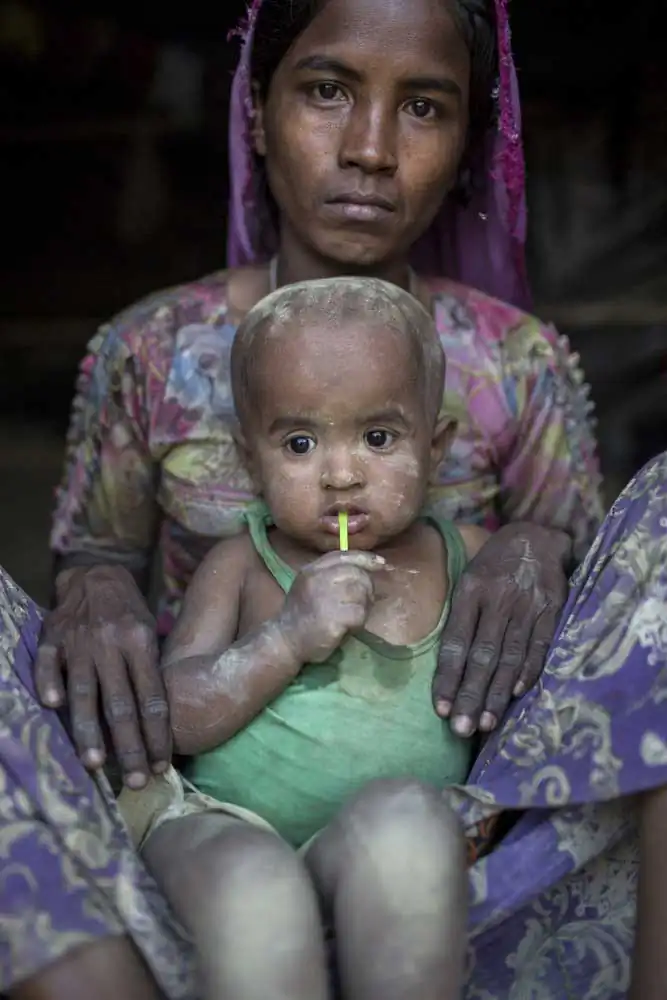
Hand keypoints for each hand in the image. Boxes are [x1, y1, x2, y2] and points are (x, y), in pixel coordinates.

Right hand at [35, 564, 169, 788]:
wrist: (96, 573)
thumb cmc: (128, 614)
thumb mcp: (149, 633)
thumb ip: (149, 671)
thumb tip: (157, 723)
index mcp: (141, 643)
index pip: (153, 698)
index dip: (158, 734)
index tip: (162, 766)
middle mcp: (111, 644)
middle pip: (121, 704)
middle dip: (130, 746)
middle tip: (137, 780)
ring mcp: (79, 641)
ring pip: (85, 692)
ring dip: (90, 731)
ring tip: (96, 764)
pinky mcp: (52, 636)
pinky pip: (48, 663)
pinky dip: (50, 683)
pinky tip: (52, 706)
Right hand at [280, 550, 385, 663]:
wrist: (285, 642)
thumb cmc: (302, 615)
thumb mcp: (311, 586)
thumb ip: (332, 574)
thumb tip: (368, 566)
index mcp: (312, 570)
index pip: (344, 556)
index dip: (366, 558)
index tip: (382, 563)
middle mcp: (317, 580)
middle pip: (356, 573)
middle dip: (367, 587)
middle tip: (363, 602)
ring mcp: (323, 598)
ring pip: (360, 593)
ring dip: (363, 606)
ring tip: (353, 617)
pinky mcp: (331, 619)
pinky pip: (359, 613)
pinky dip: (359, 622)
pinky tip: (350, 628)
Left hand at [433, 523, 569, 736]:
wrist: (536, 537)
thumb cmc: (493, 566)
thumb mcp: (468, 580)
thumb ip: (460, 617)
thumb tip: (446, 665)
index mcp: (470, 591)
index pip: (455, 641)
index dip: (448, 677)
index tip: (441, 709)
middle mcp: (498, 599)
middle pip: (482, 655)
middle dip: (470, 694)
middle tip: (461, 729)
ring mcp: (527, 605)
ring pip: (510, 656)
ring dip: (498, 693)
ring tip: (486, 722)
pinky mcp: (553, 609)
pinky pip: (539, 645)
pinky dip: (529, 671)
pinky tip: (518, 694)